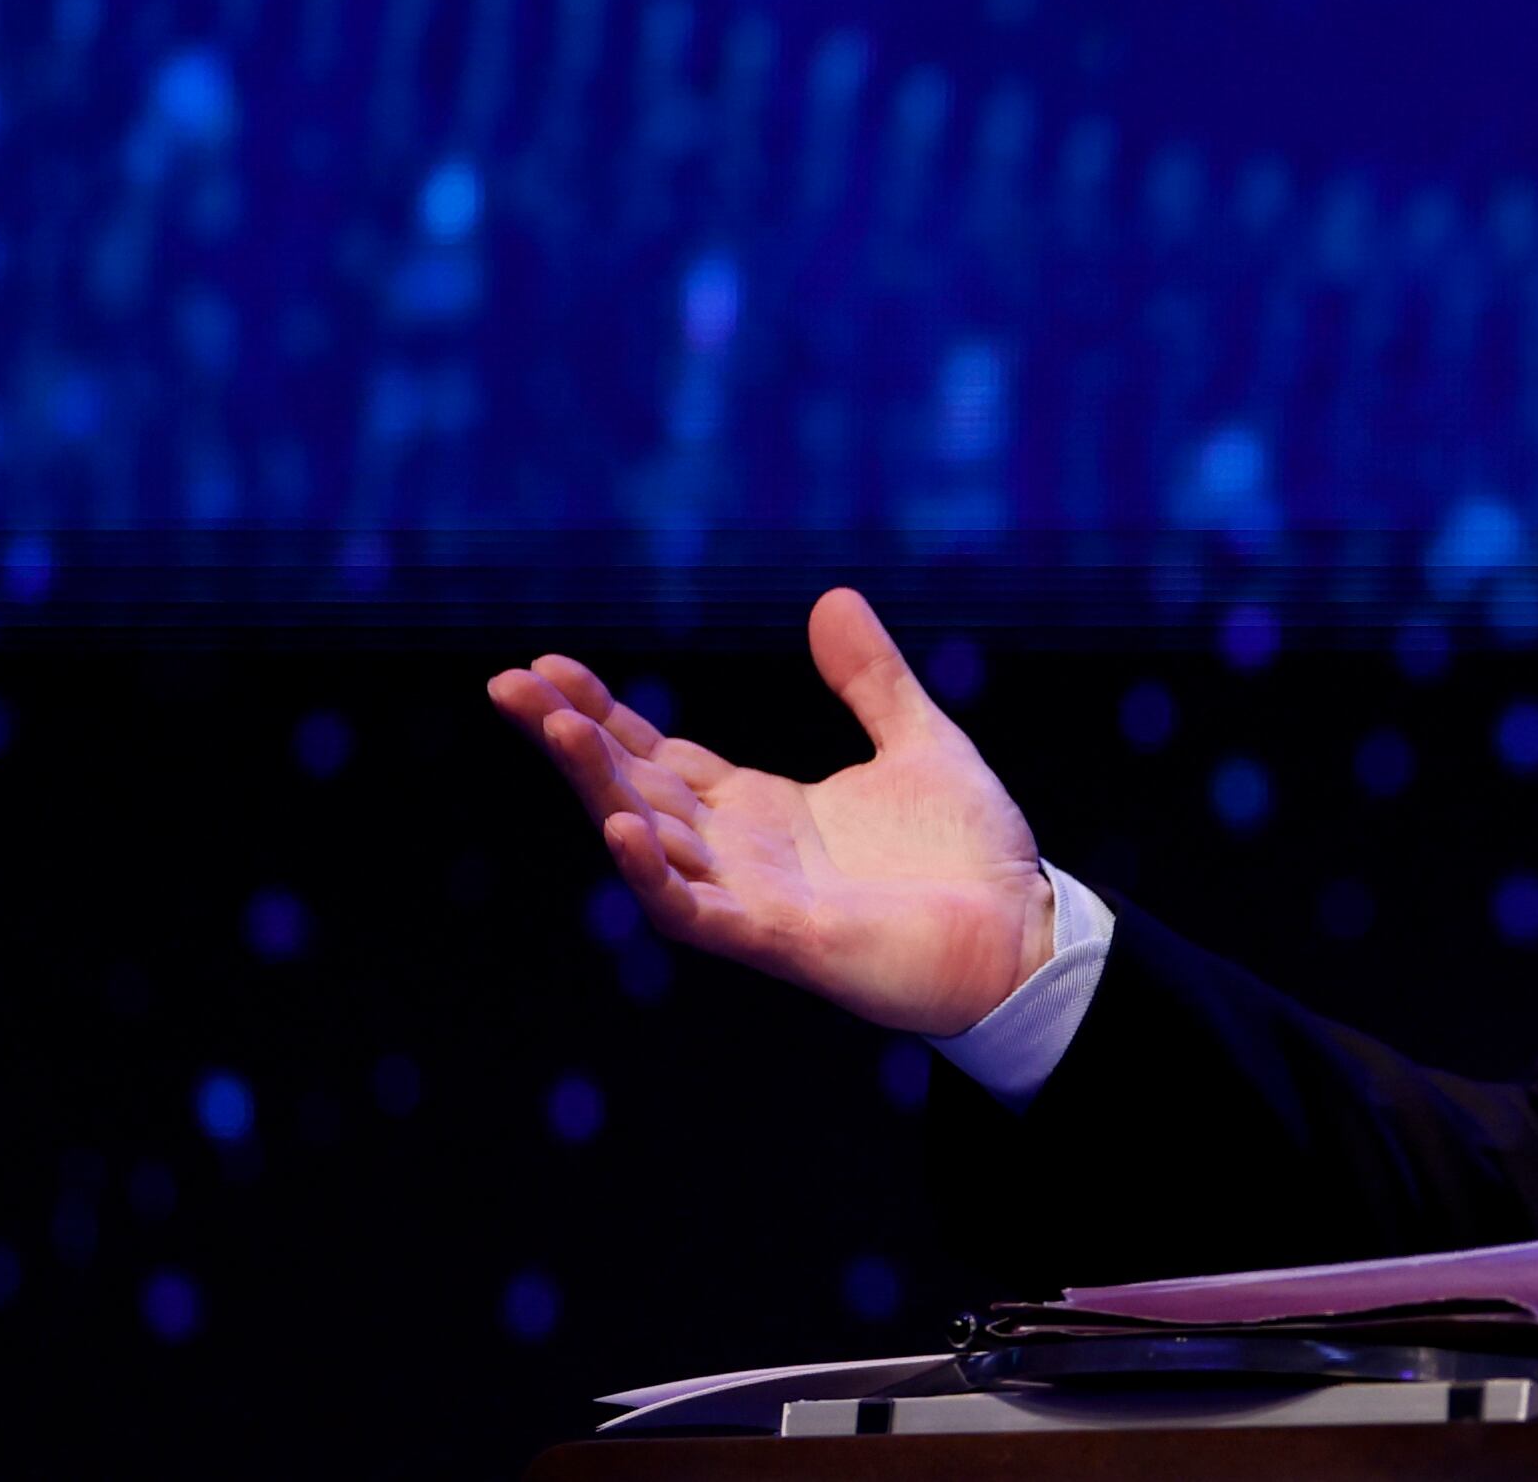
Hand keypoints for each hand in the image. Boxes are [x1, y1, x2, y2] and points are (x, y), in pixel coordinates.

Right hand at [487, 586, 1057, 1037]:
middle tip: (510, 684)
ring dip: (600, 788)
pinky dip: (656, 873)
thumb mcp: (918, 741)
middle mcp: (741, 852)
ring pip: (650, 841)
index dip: (601, 713)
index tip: (547, 665)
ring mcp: (753, 897)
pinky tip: (622, 826)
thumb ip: (870, 679)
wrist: (1027, 938)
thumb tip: (831, 598)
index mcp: (762, 809)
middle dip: (570, 740)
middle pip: (633, 786)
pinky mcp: (780, 939)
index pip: (657, 754)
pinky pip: (696, 910)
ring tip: (557, 730)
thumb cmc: (970, 855)